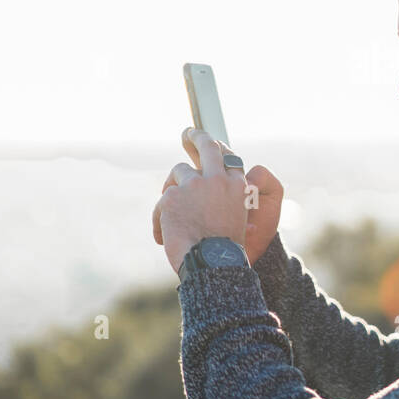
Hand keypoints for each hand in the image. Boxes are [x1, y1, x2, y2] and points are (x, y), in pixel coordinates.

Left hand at [152, 128, 254, 275]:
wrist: (212, 266)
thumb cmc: (223, 251)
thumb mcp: (234, 220)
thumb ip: (222, 200)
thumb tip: (204, 188)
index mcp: (238, 186)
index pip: (228, 157)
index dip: (217, 149)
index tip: (209, 143)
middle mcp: (218, 179)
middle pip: (207, 146)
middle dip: (197, 136)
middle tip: (188, 133)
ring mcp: (194, 184)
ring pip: (177, 174)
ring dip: (172, 191)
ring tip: (171, 219)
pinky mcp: (172, 196)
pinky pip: (161, 202)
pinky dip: (160, 220)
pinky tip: (164, 237)